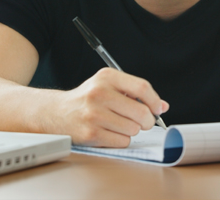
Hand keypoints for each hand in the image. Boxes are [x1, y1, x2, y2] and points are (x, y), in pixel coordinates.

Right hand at [50, 68, 168, 146]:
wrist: (56, 112)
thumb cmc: (88, 99)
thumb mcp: (109, 86)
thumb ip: (136, 93)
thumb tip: (162, 107)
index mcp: (107, 77)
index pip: (142, 87)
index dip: (154, 101)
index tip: (157, 109)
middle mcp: (99, 93)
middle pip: (141, 112)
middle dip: (147, 121)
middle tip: (142, 121)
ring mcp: (94, 114)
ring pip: (133, 129)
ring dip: (131, 130)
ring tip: (117, 124)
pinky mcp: (91, 133)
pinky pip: (122, 141)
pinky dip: (120, 140)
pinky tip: (109, 132)